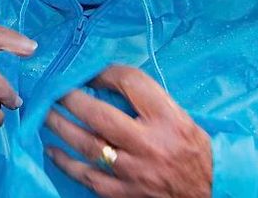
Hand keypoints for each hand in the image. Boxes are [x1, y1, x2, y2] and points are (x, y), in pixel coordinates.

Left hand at [46, 65, 211, 197]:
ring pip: (87, 146)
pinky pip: (88, 177)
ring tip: (45, 114)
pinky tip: (53, 151)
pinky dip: (67, 163)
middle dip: (71, 100)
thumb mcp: (180, 117)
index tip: (89, 72)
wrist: (212, 192)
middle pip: (100, 115)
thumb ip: (147, 100)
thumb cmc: (194, 150)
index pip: (130, 83)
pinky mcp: (126, 194)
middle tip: (53, 90)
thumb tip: (105, 82)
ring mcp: (135, 172)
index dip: (104, 72)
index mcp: (168, 118)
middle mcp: (150, 144)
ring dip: (61, 128)